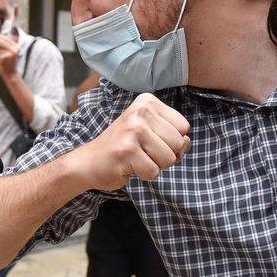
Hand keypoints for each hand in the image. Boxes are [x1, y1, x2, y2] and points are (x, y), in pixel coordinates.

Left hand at [0, 31, 19, 76]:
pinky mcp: (2, 59)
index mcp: (16, 47)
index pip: (7, 39)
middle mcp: (13, 50)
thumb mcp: (11, 54)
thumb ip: (6, 46)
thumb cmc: (9, 64)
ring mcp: (8, 54)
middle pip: (1, 41)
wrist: (11, 74)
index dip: (0, 35)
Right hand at [73, 93, 190, 189]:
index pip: (183, 126)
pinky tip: (129, 166)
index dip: (171, 141)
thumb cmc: (123, 148)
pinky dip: (143, 175)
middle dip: (164, 155)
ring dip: (154, 165)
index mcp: (147, 102)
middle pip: (178, 143)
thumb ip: (173, 136)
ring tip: (136, 158)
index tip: (150, 141)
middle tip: (142, 152)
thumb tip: (187, 142)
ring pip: (169, 158)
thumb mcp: (150, 132)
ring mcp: (133, 130)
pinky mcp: (127, 150)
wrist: (89, 162)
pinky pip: (153, 171)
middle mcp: (140, 111)